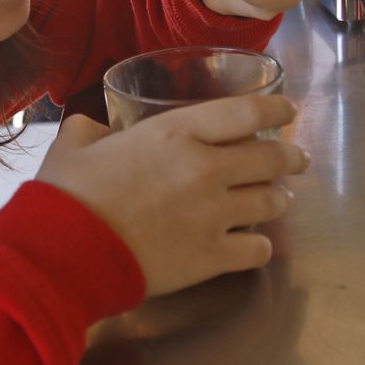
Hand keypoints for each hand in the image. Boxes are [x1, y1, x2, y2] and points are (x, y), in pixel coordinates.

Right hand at [35, 96, 307, 298]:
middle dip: (289, 157)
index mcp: (176, 132)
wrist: (67, 252)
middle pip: (269, 157)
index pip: (245, 112)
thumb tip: (94, 129)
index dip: (275, 108)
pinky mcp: (212, 256)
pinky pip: (257, 250)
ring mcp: (214, 214)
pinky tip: (254, 247)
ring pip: (270, 201)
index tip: (289, 109)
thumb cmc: (68, 194)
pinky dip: (260, 248)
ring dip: (278, 199)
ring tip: (278, 200)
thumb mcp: (74, 144)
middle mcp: (206, 167)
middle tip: (297, 160)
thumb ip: (92, 130)